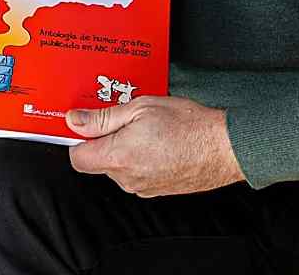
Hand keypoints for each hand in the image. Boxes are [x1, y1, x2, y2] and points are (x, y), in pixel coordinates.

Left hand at [65, 96, 244, 196]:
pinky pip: (136, 174)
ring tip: (148, 129)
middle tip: (126, 119)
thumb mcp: (140, 108)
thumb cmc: (188, 125)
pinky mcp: (156, 190)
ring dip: (125, 148)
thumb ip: (103, 117)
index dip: (79, 138)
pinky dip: (141, 158)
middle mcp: (127, 178)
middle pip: (97, 161)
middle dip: (105, 140)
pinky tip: (159, 142)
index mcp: (118, 156)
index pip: (77, 157)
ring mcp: (142, 187)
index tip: (87, 123)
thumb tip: (75, 121)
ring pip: (118, 167)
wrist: (223, 148)